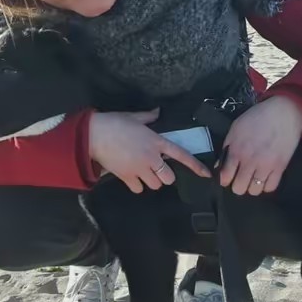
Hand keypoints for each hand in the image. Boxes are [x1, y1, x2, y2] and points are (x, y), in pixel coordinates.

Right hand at [89, 108, 210, 193]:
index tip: (206, 175)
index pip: (181, 155)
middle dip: (164, 175)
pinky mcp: (127, 177)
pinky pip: (138, 189)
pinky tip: (132, 177)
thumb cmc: (114, 122)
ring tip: (143, 172)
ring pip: (155, 185)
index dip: (195, 166)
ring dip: (151, 180)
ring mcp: (139, 168)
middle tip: (156, 169)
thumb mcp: (134, 116)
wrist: (94, 135)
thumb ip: (149, 117)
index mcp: (157, 141)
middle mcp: (151, 157)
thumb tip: (157, 112)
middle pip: (168, 178)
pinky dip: (137, 185)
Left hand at [219, 96, 301, 195]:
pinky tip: (264, 178)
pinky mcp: (280, 167)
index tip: (227, 177)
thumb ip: (226, 147)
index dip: (224, 179)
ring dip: (251, 186)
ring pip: (254, 191)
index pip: (225, 177)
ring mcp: (266, 166)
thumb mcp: (236, 129)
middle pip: (239, 188)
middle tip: (241, 178)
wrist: (283, 113)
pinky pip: (270, 187)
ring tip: (253, 178)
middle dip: (237, 185)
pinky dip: (266, 185)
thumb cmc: (257, 118)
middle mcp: (250, 161)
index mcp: (237, 150)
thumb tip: (219, 165)